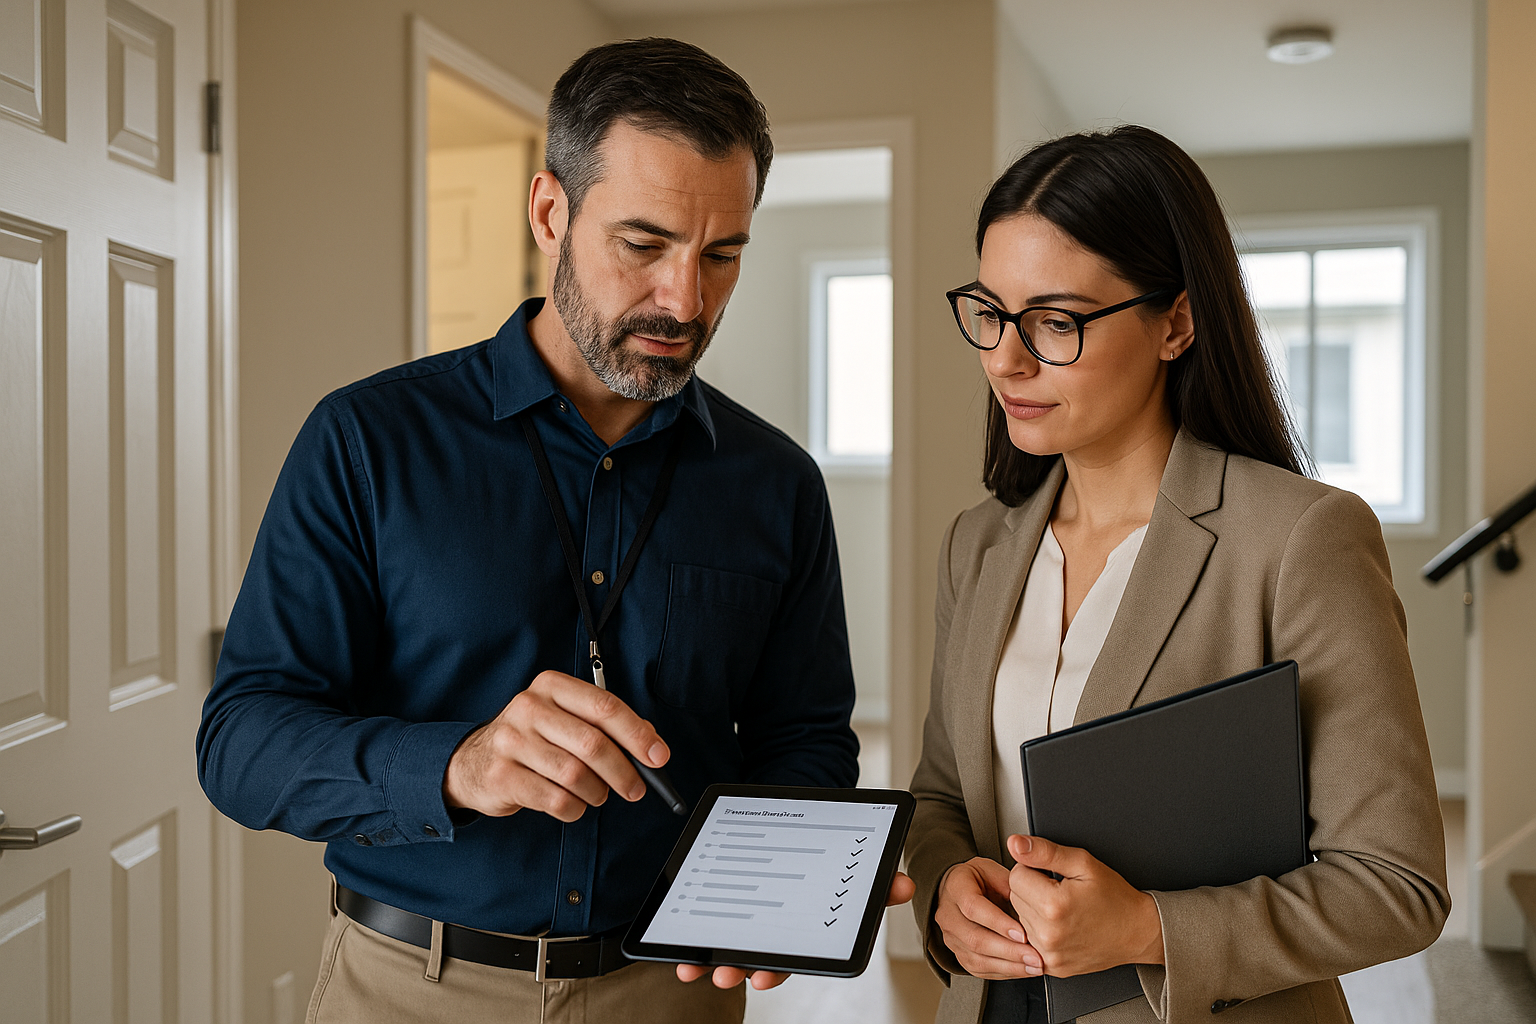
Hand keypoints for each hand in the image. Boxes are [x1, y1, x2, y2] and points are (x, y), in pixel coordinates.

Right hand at [442, 670, 668, 820]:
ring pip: (576, 776)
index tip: (658, 757)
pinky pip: (555, 800)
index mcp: (551, 686)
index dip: (637, 734)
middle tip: (636, 789)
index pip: (604, 706)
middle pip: (593, 744)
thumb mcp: (565, 719)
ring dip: (597, 793)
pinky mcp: (502, 775)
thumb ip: (606, 725)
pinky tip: (573, 803)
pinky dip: (575, 808)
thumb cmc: (532, 739)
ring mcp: (512, 741)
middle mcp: (528, 708)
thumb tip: (650, 743)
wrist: (473, 762)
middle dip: (623, 772)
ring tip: (597, 794)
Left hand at [675, 871, 917, 989]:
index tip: (761, 977)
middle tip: (727, 974)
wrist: (800, 822)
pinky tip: (683, 958)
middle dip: (740, 969)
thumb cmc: (829, 853)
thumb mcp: (853, 866)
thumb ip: (875, 880)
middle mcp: (777, 934)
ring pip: (733, 950)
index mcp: (807, 931)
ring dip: (715, 963)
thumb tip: (902, 884)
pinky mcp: (730, 909)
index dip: (776, 970)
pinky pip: (712, 932)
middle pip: (759, 958)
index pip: (793, 957)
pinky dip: (697, 948)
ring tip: (697, 970)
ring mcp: (751, 924)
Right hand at [933, 857, 1040, 978]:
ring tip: (1034, 966)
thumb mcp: (995, 872)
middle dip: (1009, 951)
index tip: (1022, 934)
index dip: (998, 923)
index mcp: (956, 887)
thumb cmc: (981, 880)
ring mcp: (950, 937)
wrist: (960, 891)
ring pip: (976, 959)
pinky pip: (979, 969)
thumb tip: (1033, 907)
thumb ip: (1011, 886)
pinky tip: (1023, 969)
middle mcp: (948, 914)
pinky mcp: (958, 954)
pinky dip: (1004, 972)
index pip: (973, 907)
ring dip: (1009, 966)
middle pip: (975, 938)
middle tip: (1035, 956)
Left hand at [1005, 834, 1163, 977]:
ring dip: (1034, 910)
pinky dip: (1039, 931)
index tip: (1054, 876)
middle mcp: (1048, 934)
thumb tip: (1015, 844)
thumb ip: (1044, 851)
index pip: (1016, 875)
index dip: (1034, 869)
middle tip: (1061, 892)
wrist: (1138, 931)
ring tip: (1063, 909)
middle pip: (1014, 897)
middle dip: (1033, 889)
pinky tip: (1059, 926)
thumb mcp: (1083, 864)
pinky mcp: (1051, 966)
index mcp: (1054, 905)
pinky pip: (1028, 940)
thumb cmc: (1114, 897)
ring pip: (1019, 918)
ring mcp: (1049, 954)